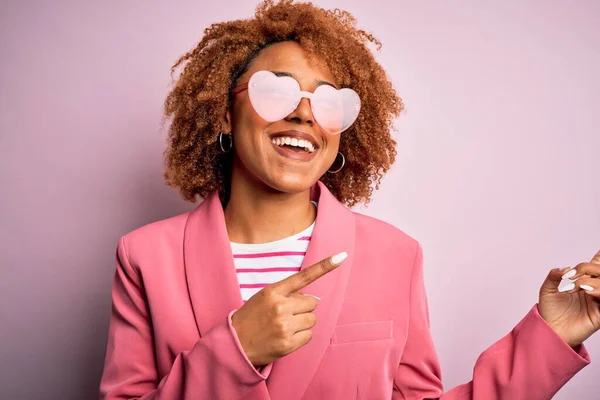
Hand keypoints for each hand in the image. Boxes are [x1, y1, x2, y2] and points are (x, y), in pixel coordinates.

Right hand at [231, 251, 347, 366]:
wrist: (235, 344)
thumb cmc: (251, 318)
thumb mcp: (264, 297)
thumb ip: (288, 294)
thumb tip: (314, 299)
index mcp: (273, 292)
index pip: (303, 277)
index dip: (324, 266)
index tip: (341, 256)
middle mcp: (280, 307)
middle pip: (313, 302)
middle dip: (304, 308)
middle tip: (288, 314)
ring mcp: (285, 326)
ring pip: (312, 320)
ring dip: (302, 323)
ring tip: (285, 326)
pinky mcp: (288, 344)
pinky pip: (309, 336)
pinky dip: (300, 337)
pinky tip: (286, 337)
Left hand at [538, 249, 599, 346]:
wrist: (549, 330)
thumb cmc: (549, 312)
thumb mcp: (546, 290)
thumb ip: (553, 276)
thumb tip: (564, 268)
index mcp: (584, 283)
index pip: (596, 267)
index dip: (598, 258)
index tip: (594, 254)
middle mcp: (593, 291)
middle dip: (587, 268)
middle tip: (572, 275)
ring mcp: (597, 302)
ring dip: (592, 281)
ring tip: (578, 286)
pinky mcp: (599, 315)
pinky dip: (599, 292)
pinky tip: (587, 291)